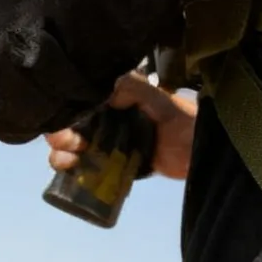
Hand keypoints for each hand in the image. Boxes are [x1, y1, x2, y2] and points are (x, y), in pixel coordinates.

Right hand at [46, 72, 197, 180]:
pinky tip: (78, 174)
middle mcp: (106, 119)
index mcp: (109, 98)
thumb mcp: (154, 95)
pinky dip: (82, 173)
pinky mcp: (120, 166)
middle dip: (59, 136)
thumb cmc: (181, 118)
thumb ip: (129, 87)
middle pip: (69, 127)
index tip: (64, 122)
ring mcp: (112, 144)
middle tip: (72, 144)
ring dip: (64, 156)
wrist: (202, 150)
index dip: (61, 112)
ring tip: (69, 162)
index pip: (74, 102)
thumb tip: (100, 91)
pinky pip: (95, 170)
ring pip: (77, 150)